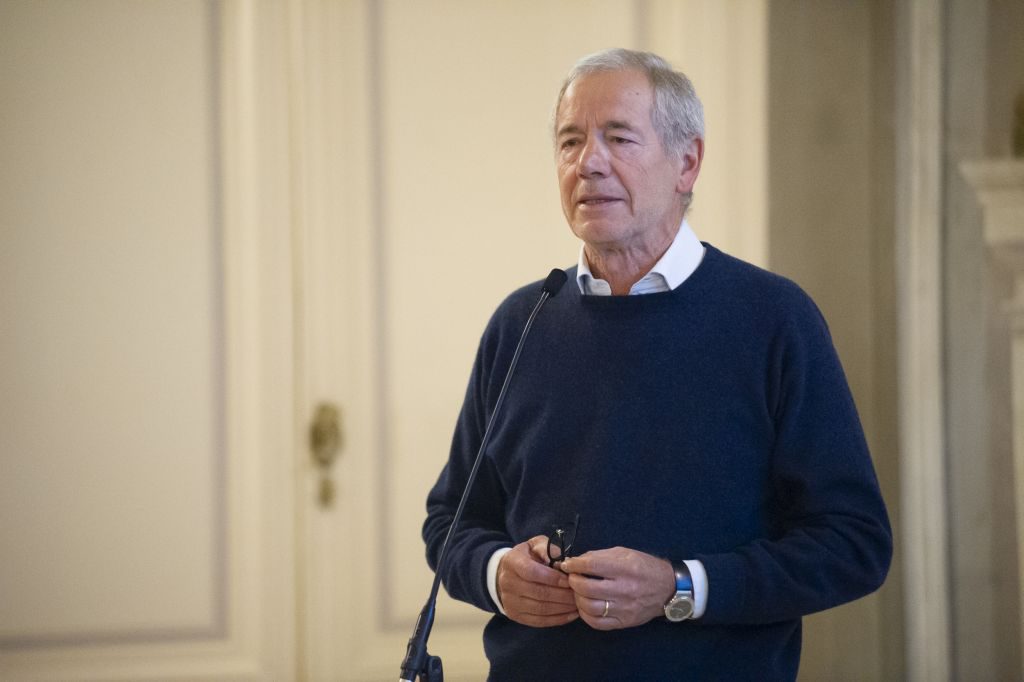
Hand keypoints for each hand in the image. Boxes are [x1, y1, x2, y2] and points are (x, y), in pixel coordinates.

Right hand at [496, 535, 578, 627]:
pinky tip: (571, 614)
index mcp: (512, 562)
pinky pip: (539, 621)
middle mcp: (507, 583)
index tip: (570, 580)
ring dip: (562, 608)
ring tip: (578, 604)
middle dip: (562, 595)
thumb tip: (563, 563)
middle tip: (579, 594)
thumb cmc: (527, 557)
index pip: (532, 572)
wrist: (506, 573)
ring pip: (540, 609)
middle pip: (538, 593)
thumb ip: (548, 550)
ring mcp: (509, 602)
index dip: (553, 578)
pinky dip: (558, 619)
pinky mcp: (515, 616)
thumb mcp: (536, 545)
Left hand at [559, 547, 674, 629]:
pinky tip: (584, 606)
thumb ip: (600, 556)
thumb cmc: (644, 567)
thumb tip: (576, 561)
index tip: (567, 564)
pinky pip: (597, 623)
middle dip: (573, 581)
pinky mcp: (624, 622)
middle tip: (571, 578)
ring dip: (577, 598)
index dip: (574, 564)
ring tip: (577, 592)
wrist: (668, 589)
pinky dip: (585, 615)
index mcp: (625, 568)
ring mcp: (624, 608)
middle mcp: (624, 589)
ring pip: (589, 607)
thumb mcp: (624, 553)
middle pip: (587, 588)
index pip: (591, 565)